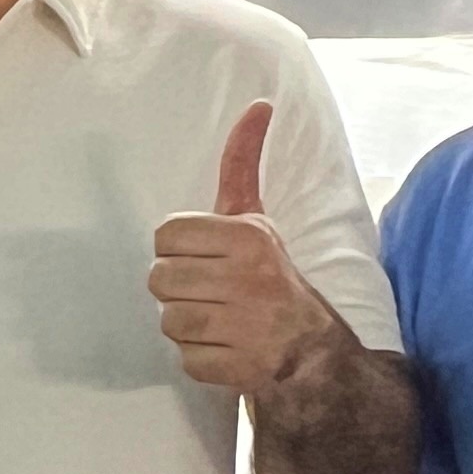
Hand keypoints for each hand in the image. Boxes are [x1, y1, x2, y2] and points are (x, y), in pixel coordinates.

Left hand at [151, 103, 335, 393]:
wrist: (313, 351)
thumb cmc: (271, 276)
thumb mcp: (258, 220)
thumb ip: (243, 165)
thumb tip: (259, 104)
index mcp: (248, 237)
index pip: (166, 234)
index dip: (178, 249)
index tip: (204, 258)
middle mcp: (248, 279)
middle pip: (159, 278)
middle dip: (179, 287)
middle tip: (210, 292)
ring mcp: (243, 328)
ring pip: (168, 320)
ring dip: (187, 324)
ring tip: (218, 319)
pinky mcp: (236, 368)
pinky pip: (185, 358)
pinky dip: (200, 357)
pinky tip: (226, 347)